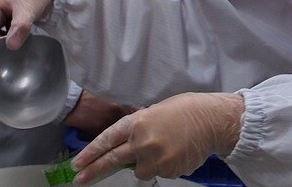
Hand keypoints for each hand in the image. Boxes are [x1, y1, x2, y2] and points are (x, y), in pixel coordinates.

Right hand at [0, 0, 55, 48]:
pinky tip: (19, 38)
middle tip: (16, 45)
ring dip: (5, 41)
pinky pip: (1, 33)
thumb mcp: (28, 10)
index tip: (11, 48)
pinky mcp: (2, 19)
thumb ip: (19, 28)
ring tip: (19, 41)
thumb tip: (11, 45)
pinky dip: (9, 38)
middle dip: (0, 43)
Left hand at [70, 92, 243, 184]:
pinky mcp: (168, 171)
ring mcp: (155, 158)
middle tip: (79, 179)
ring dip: (145, 164)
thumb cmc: (185, 111)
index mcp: (138, 121)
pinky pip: (158, 172)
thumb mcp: (154, 111)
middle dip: (94, 171)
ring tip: (164, 147)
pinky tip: (176, 151)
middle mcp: (143, 141)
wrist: (212, 121)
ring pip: (139, 170)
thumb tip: (124, 145)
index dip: (91, 152)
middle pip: (113, 160)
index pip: (107, 139)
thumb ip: (136, 128)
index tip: (78, 163)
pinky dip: (163, 165)